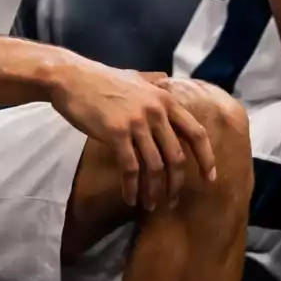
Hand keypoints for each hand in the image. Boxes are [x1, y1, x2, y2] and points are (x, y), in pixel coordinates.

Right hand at [49, 62, 217, 209]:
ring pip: (155, 166)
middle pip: (177, 156)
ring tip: (151, 205)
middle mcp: (156, 112)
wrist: (71, 77)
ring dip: (155, 191)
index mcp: (165, 99)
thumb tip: (166, 79)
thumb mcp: (134, 75)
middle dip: (177, 183)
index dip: (206, 158)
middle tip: (173, 200)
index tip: (209, 178)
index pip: (196, 133)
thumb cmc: (101, 78)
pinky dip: (132, 187)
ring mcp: (137, 123)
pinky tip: (130, 198)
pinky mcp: (116, 134)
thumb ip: (153, 80)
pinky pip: (131, 168)